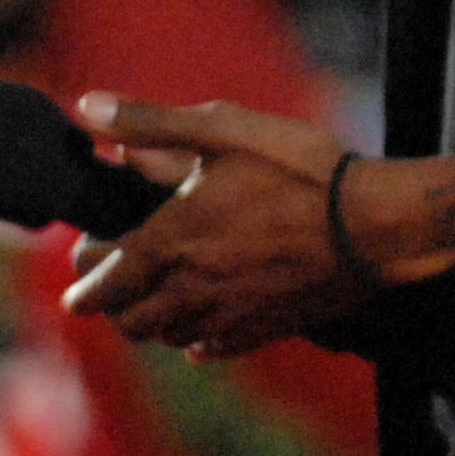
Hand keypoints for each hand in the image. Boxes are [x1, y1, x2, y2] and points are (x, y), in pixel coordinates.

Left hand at [60, 93, 372, 357]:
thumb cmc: (301, 169)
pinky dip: (196, 341)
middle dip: (110, 307)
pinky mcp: (264, 329)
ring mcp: (228, 315)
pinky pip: (212, 348)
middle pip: (129, 318)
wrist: (375, 224)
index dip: (84, 278)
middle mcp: (191, 288)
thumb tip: (87, 107)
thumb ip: (152, 121)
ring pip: (167, 336)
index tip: (79, 272)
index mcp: (172, 240)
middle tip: (108, 292)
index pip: (104, 277)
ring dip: (150, 323)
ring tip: (152, 305)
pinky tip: (201, 332)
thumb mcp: (224, 129)